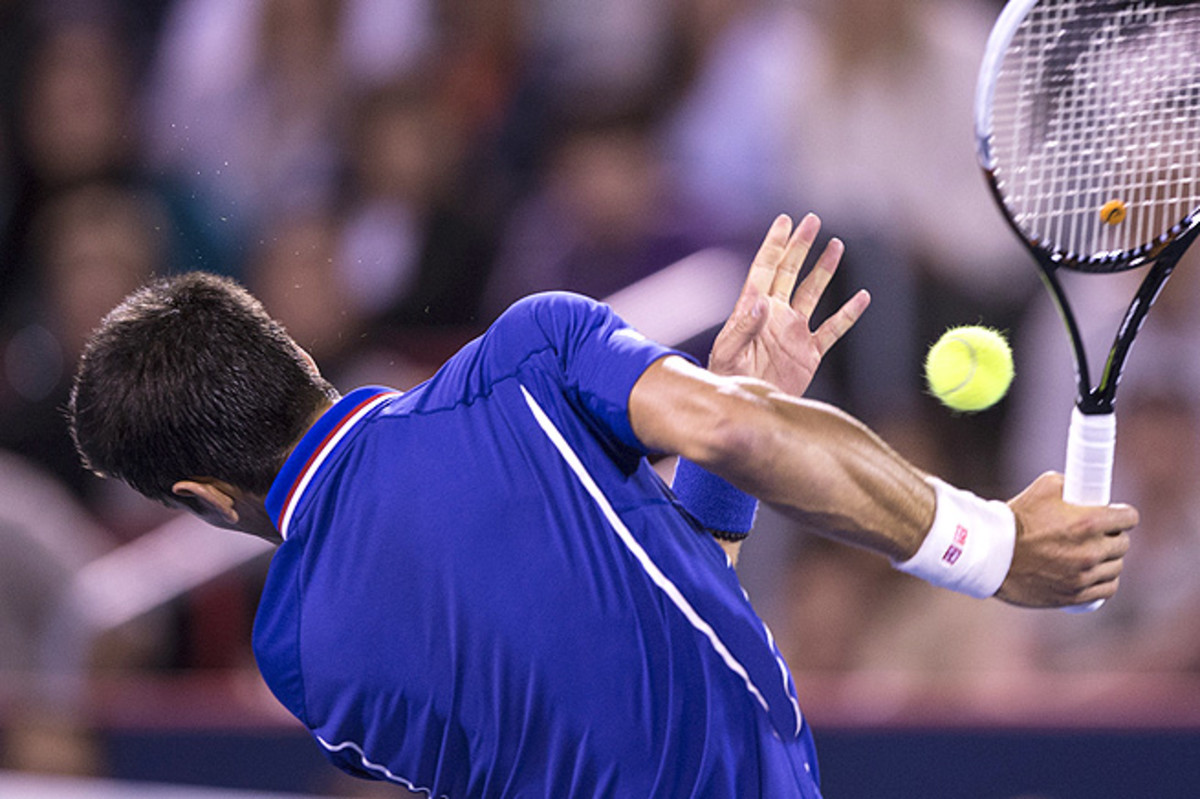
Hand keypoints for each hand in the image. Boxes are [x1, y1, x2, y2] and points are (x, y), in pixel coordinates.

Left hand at [708, 214, 870, 396]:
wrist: (746, 410)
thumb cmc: (726, 380)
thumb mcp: (728, 354)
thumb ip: (743, 328)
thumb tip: (761, 301)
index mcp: (752, 309)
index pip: (765, 268)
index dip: (775, 244)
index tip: (785, 220)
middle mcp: (775, 315)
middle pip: (789, 272)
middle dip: (801, 246)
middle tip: (812, 221)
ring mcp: (794, 332)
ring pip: (813, 293)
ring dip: (824, 270)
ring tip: (836, 245)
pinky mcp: (810, 353)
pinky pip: (833, 329)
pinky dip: (849, 314)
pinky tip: (862, 297)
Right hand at [996, 472, 1137, 607]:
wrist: (992, 555)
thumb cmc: (1016, 519)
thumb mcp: (1043, 487)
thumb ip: (1070, 485)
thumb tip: (1084, 487)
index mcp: (1088, 522)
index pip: (1129, 518)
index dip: (1124, 515)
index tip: (1117, 516)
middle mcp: (1091, 551)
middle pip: (1123, 544)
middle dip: (1114, 537)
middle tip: (1099, 535)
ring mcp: (1084, 575)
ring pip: (1116, 568)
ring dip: (1109, 560)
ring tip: (1092, 554)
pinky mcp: (1075, 595)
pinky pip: (1108, 589)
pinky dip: (1104, 581)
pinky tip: (1095, 574)